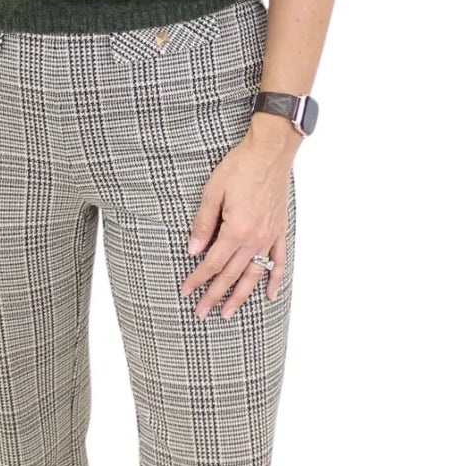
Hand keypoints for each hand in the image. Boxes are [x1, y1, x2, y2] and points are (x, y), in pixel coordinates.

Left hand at [179, 125, 295, 319]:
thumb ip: (203, 224)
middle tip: (202, 313)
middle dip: (215, 296)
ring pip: (254, 274)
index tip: (186, 292)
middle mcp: (254, 238)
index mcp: (235, 230)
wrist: (270, 152)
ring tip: (229, 312)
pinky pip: (279, 261)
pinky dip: (276, 279)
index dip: (197, 280)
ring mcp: (269, 236)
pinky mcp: (280, 231)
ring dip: (241, 295)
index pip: (211, 263)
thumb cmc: (240, 167)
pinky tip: (270, 294)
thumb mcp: (212, 192)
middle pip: (231, 274)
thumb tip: (193, 250)